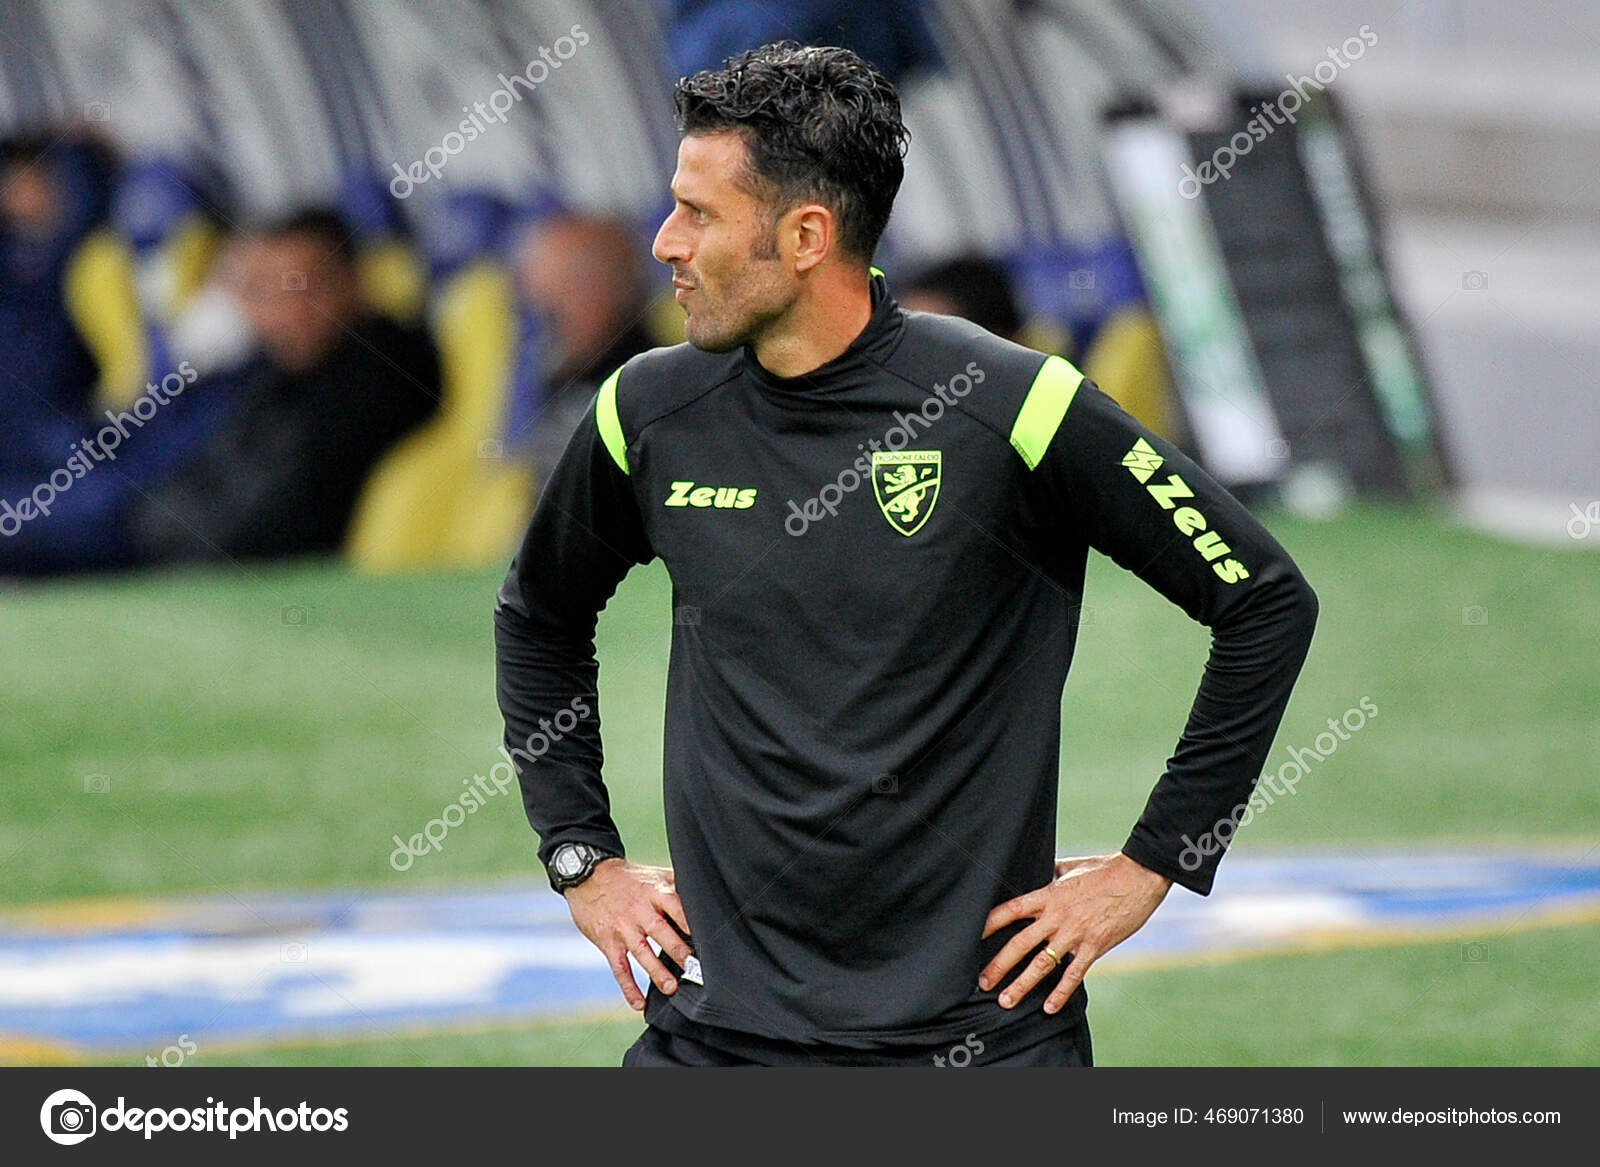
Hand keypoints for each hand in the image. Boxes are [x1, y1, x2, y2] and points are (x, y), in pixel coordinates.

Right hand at [563, 859, 692, 1010]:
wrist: (588, 877)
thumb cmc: (629, 878)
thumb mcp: (654, 874)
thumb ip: (677, 884)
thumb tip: (706, 894)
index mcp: (654, 892)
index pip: (675, 906)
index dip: (689, 921)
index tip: (706, 938)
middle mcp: (639, 910)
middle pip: (660, 931)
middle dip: (677, 950)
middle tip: (693, 967)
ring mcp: (623, 928)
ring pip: (641, 952)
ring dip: (656, 971)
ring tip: (671, 988)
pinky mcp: (608, 942)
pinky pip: (619, 967)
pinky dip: (628, 987)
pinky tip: (639, 1003)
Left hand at [979, 852, 1171, 1013]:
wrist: (1139, 877)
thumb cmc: (1106, 868)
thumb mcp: (1072, 866)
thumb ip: (1053, 873)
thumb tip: (1042, 871)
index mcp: (1049, 895)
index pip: (1011, 910)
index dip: (989, 924)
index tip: (972, 936)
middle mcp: (1057, 917)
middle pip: (1020, 944)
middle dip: (999, 965)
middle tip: (982, 982)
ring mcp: (1075, 934)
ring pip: (1042, 964)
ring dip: (1022, 985)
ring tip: (1006, 1001)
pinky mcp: (1094, 946)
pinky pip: (1073, 974)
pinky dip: (1061, 993)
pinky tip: (1049, 1008)